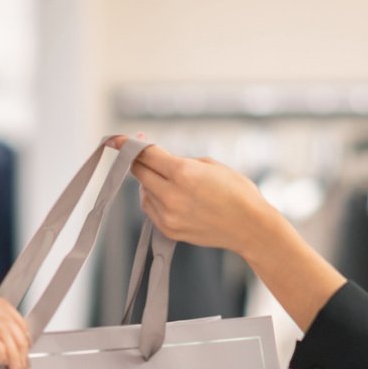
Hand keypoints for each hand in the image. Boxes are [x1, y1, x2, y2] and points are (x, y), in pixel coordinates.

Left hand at [113, 140, 275, 254]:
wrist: (251, 227)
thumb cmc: (237, 191)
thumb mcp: (209, 165)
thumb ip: (179, 160)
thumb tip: (155, 157)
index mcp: (184, 173)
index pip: (146, 154)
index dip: (129, 144)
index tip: (116, 138)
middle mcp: (172, 195)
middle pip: (139, 172)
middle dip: (138, 160)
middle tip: (142, 153)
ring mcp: (169, 215)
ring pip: (143, 191)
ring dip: (149, 181)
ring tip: (170, 179)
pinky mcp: (169, 230)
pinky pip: (149, 208)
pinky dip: (153, 198)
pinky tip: (170, 194)